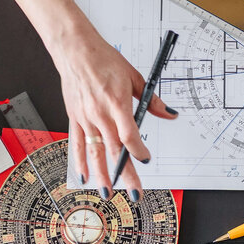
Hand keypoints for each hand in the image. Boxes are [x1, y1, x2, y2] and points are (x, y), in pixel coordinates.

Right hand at [54, 27, 176, 197]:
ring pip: (95, 152)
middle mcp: (100, 114)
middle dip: (125, 174)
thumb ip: (151, 99)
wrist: (76, 50)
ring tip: (108, 193)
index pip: (129, 134)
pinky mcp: (74, 118)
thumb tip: (169, 113)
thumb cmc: (104, 60)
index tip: (146, 159)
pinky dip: (80, 162)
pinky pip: (77, 144)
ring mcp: (86, 118)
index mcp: (117, 103)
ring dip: (102, 175)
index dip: (138, 150)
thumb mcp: (134, 77)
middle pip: (115, 150)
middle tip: (135, 192)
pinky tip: (85, 176)